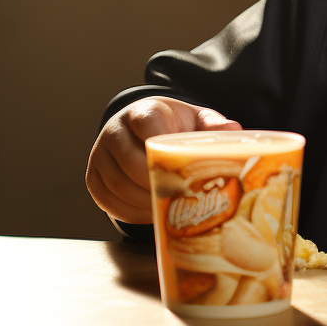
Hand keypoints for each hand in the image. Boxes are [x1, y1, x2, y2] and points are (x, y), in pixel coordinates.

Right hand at [85, 97, 240, 224]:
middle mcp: (115, 130)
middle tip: (179, 198)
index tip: (182, 166)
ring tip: (167, 210)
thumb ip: (213, 125)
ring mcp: (100, 154)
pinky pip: (105, 200)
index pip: (146, 124)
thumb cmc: (175, 126)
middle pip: (130, 161)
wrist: (144, 130)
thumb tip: (234, 130)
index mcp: (143, 111)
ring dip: (142, 202)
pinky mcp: (92, 176)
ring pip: (116, 184)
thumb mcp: (196, 119)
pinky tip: (150, 215)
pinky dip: (128, 212)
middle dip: (155, 183)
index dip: (162, 147)